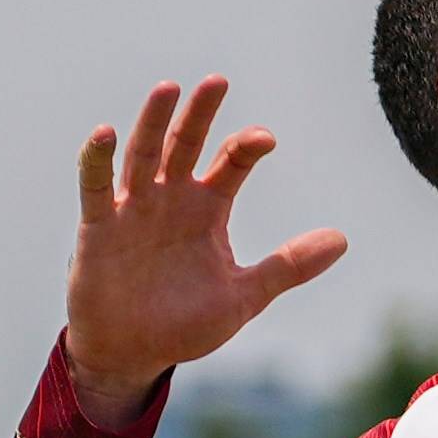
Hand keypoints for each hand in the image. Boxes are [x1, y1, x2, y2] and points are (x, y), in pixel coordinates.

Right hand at [66, 78, 348, 429]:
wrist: (132, 356)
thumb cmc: (184, 324)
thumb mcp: (244, 296)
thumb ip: (288, 266)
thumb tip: (342, 240)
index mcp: (207, 210)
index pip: (230, 163)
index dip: (246, 147)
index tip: (266, 140)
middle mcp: (171, 200)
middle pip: (186, 144)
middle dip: (200, 114)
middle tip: (218, 81)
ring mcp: (133, 210)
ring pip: (143, 155)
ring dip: (154, 123)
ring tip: (168, 89)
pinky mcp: (99, 228)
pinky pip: (95, 187)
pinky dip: (96, 160)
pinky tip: (104, 133)